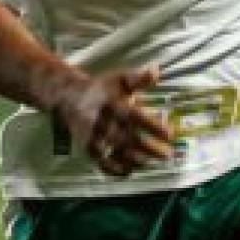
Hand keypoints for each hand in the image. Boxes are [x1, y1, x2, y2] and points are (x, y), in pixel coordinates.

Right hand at [57, 64, 174, 177]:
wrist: (69, 98)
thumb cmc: (102, 89)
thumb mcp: (119, 79)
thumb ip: (138, 77)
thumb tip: (157, 69)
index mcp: (111, 102)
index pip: (134, 116)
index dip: (152, 126)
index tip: (170, 134)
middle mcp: (101, 120)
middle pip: (126, 138)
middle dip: (149, 148)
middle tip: (167, 154)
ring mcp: (93, 136)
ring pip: (115, 153)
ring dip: (136, 161)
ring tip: (152, 162)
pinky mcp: (87, 147)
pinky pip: (101, 163)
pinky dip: (115, 170)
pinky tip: (129, 170)